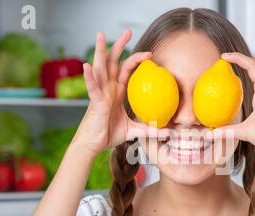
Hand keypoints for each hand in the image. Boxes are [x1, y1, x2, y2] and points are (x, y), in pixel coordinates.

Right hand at [71, 30, 167, 155]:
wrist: (94, 145)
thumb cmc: (109, 134)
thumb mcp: (133, 131)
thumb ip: (149, 129)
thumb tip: (168, 133)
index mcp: (115, 91)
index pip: (125, 69)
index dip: (135, 59)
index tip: (150, 54)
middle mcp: (107, 88)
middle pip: (112, 61)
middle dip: (119, 45)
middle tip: (128, 31)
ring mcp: (100, 93)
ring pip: (100, 68)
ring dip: (100, 51)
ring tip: (101, 35)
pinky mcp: (94, 102)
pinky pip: (92, 88)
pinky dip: (89, 77)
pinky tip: (87, 66)